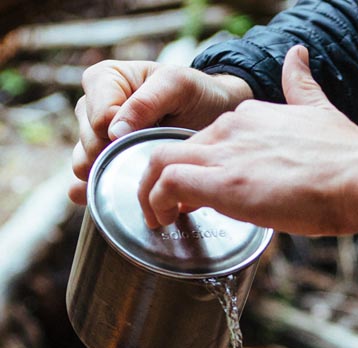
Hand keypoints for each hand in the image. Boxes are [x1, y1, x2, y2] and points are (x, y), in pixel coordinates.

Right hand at [70, 61, 252, 203]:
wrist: (215, 113)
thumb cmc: (196, 94)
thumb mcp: (176, 85)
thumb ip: (145, 103)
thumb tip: (113, 133)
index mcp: (105, 81)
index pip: (96, 116)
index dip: (114, 135)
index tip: (142, 142)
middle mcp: (95, 106)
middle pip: (87, 141)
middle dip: (111, 158)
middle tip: (140, 167)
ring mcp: (99, 135)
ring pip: (85, 160)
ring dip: (103, 176)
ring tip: (127, 186)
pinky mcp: (109, 159)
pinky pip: (91, 176)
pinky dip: (92, 189)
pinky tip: (92, 199)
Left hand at [137, 46, 357, 235]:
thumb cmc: (349, 160)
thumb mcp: (320, 110)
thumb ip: (302, 85)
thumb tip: (297, 54)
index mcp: (253, 116)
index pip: (210, 138)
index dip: (199, 165)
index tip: (199, 192)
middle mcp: (231, 128)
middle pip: (176, 148)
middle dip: (163, 179)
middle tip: (167, 209)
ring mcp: (224, 154)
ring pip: (158, 162)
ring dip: (150, 193)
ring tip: (158, 218)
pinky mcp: (221, 184)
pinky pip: (167, 186)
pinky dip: (156, 203)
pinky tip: (163, 221)